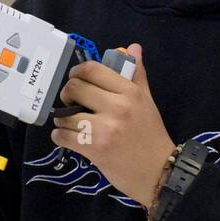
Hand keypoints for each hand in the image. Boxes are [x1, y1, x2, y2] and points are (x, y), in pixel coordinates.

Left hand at [50, 43, 175, 206]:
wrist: (159, 172)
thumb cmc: (150, 135)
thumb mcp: (147, 101)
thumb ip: (137, 74)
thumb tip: (133, 47)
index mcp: (129, 92)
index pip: (93, 69)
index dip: (77, 72)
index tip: (76, 79)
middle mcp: (117, 107)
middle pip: (75, 87)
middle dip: (66, 94)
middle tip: (70, 102)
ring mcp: (105, 129)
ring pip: (65, 114)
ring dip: (61, 119)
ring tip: (69, 123)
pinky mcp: (95, 149)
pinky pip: (62, 136)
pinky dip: (60, 137)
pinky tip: (68, 138)